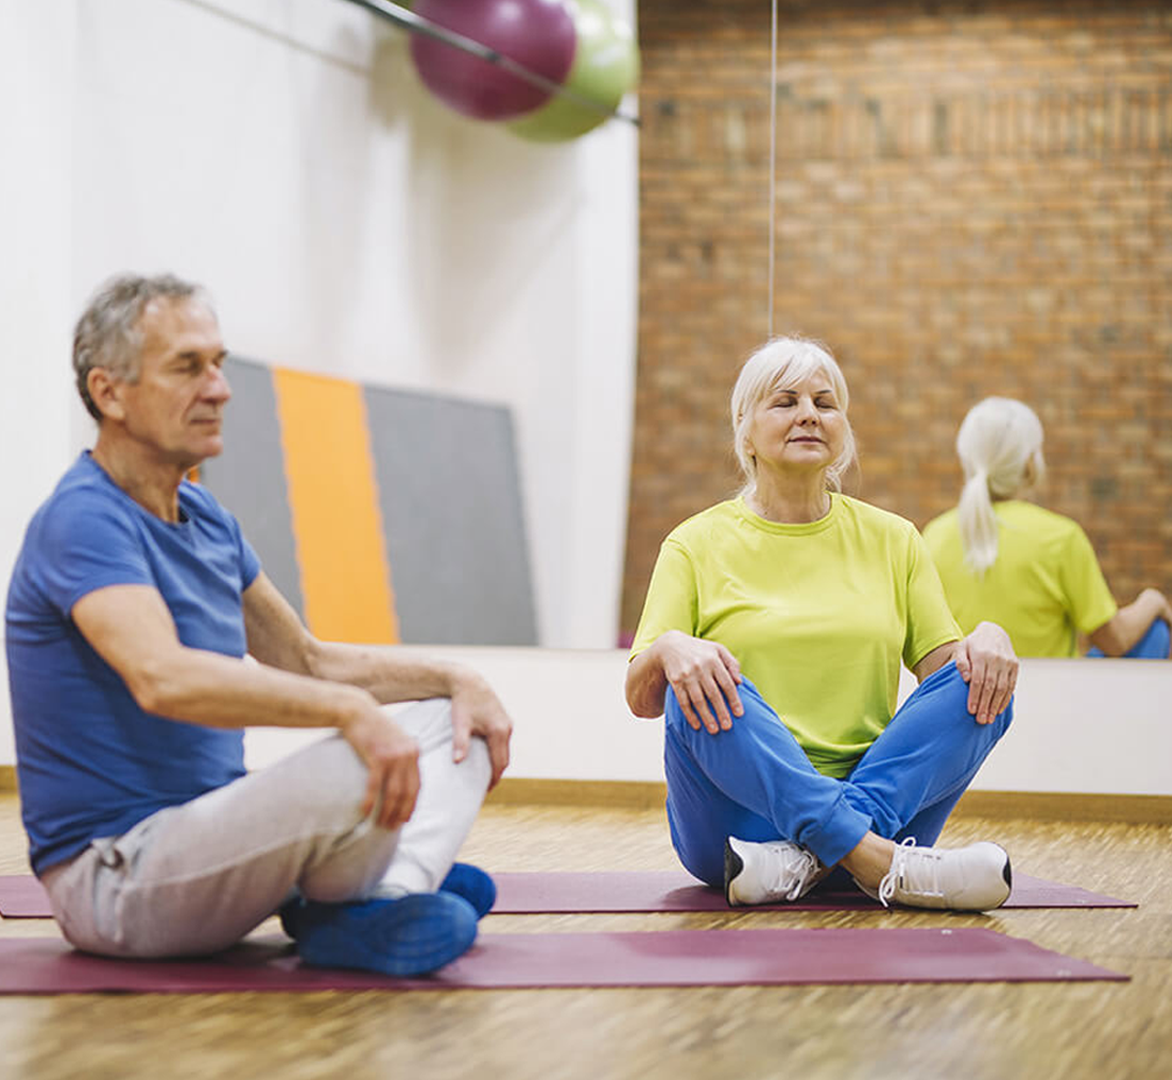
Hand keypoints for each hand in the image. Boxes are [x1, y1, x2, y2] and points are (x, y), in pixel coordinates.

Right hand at [339, 704, 420, 828]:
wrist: (357, 711)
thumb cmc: (373, 728)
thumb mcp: (395, 739)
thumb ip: (402, 756)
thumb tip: (401, 780)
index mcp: (414, 750)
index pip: (417, 785)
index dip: (412, 804)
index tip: (405, 819)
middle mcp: (407, 754)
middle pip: (407, 792)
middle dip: (400, 813)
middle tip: (391, 828)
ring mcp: (393, 755)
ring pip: (393, 792)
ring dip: (386, 812)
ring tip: (379, 824)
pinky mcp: (376, 756)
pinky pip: (375, 785)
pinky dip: (371, 801)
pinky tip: (365, 812)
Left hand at [449, 671, 512, 789]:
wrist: (468, 681)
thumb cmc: (462, 702)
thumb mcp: (460, 723)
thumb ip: (460, 743)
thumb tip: (457, 762)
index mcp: (498, 731)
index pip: (500, 763)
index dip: (493, 779)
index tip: (485, 791)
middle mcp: (506, 728)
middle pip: (504, 759)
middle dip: (496, 773)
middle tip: (484, 787)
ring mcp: (507, 723)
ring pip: (504, 750)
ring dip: (497, 762)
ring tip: (484, 774)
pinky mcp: (504, 719)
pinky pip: (503, 741)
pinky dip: (497, 751)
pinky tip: (486, 756)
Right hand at [656, 630, 742, 733]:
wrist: (670, 646)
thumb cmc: (700, 651)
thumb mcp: (717, 650)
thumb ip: (732, 663)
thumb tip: (739, 682)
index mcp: (713, 659)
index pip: (726, 683)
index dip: (733, 699)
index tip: (739, 714)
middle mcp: (700, 667)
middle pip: (713, 694)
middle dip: (721, 712)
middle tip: (728, 727)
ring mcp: (687, 675)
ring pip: (698, 700)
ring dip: (706, 716)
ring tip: (714, 730)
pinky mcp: (675, 681)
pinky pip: (683, 701)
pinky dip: (689, 714)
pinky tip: (696, 725)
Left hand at [954, 622, 1017, 723]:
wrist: (994, 632)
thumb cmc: (973, 644)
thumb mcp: (962, 648)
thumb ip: (961, 663)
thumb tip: (966, 679)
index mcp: (981, 655)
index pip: (978, 680)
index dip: (975, 696)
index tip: (971, 710)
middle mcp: (996, 659)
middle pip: (991, 687)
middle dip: (985, 705)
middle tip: (980, 720)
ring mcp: (1008, 663)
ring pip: (1002, 688)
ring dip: (995, 705)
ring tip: (988, 719)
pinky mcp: (1015, 667)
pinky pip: (1011, 686)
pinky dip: (1005, 699)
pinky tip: (998, 710)